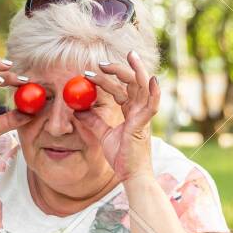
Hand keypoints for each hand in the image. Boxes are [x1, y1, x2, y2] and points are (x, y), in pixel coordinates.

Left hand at [75, 50, 160, 179]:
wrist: (130, 175)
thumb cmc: (121, 158)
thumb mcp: (103, 135)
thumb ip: (93, 122)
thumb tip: (77, 111)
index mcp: (131, 112)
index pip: (121, 89)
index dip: (107, 79)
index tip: (90, 72)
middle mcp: (139, 111)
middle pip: (132, 83)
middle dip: (119, 69)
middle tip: (100, 62)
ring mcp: (143, 116)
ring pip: (143, 87)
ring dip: (135, 71)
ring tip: (128, 56)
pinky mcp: (144, 124)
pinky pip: (152, 105)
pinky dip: (154, 91)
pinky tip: (152, 79)